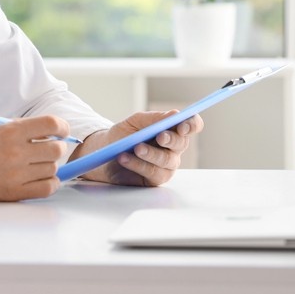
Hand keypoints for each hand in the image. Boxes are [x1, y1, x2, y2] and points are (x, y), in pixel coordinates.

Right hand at [0, 115, 70, 201]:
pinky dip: (50, 183)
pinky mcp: (14, 192)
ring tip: (35, 164)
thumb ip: (21, 128)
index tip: (62, 131)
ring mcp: (16, 174)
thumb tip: (51, 132)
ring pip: (53, 169)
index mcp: (10, 131)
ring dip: (49, 166)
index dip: (63, 127)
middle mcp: (15, 152)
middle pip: (56, 149)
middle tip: (48, 149)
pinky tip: (40, 178)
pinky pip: (47, 188)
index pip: (52, 124)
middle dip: (56, 148)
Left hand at [76, 111, 203, 186]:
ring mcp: (166, 165)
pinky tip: (124, 158)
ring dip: (151, 153)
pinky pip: (153, 173)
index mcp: (171, 130)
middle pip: (182, 143)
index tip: (182, 125)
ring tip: (136, 148)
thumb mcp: (134, 122)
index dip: (191, 125)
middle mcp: (173, 148)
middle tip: (160, 136)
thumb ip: (154, 118)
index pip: (191, 126)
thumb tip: (175, 114)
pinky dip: (138, 164)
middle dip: (171, 139)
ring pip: (168, 160)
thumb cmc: (121, 136)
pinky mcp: (156, 179)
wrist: (102, 153)